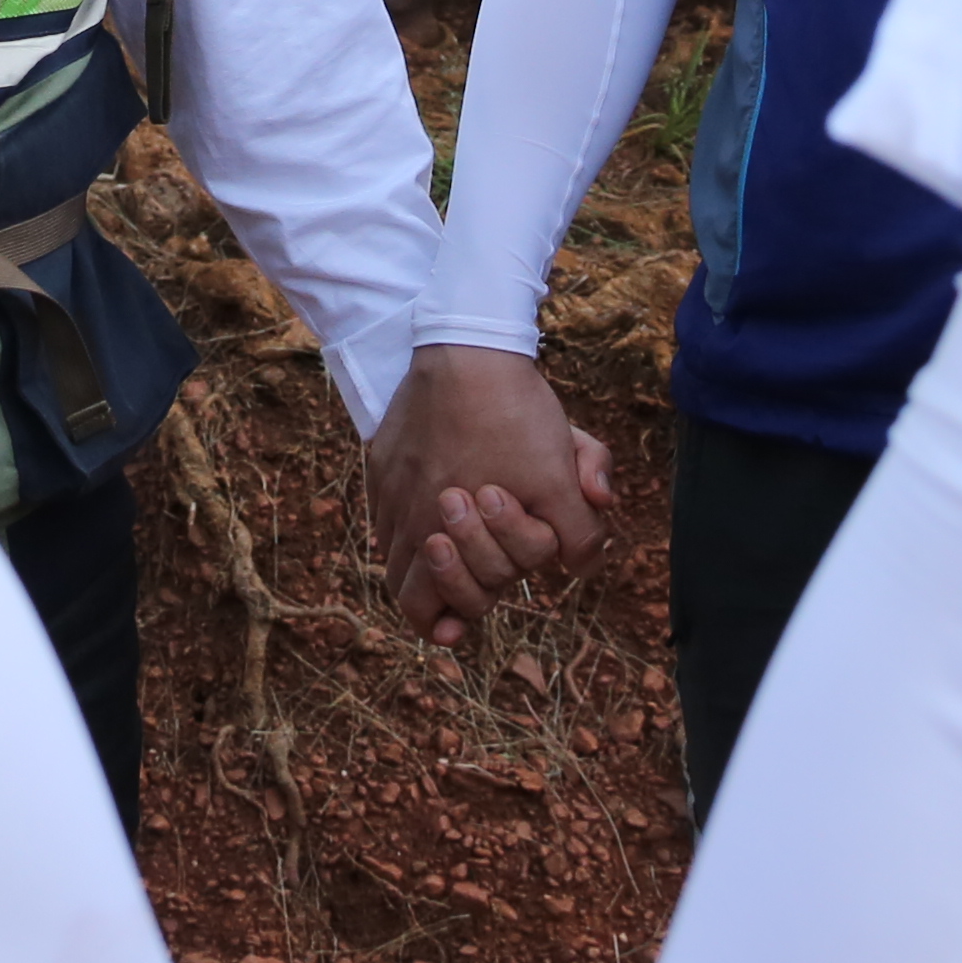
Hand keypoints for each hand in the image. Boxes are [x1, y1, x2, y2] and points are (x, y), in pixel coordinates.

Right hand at [365, 346, 613, 649]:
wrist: (467, 345)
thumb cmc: (515, 414)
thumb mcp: (563, 473)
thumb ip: (581, 532)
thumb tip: (581, 566)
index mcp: (448, 532)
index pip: (434, 608)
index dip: (462, 615)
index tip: (474, 616)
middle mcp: (409, 519)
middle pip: (409, 592)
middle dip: (453, 588)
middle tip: (483, 576)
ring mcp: (389, 491)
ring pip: (391, 557)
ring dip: (425, 568)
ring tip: (453, 559)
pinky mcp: (380, 461)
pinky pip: (382, 514)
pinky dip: (405, 529)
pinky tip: (434, 516)